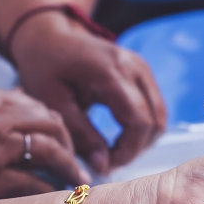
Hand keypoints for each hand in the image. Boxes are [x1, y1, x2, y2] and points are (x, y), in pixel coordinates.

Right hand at [0, 85, 86, 198]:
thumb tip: (30, 111)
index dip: (57, 126)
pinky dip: (50, 191)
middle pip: (52, 125)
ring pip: (49, 152)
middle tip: (76, 164)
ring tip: (79, 182)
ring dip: (70, 168)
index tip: (64, 142)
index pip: (39, 106)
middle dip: (70, 145)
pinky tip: (58, 198)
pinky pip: (32, 185)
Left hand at [9, 11, 166, 173]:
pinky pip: (155, 108)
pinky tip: (120, 136)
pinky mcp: (143, 72)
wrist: (48, 36)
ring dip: (141, 140)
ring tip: (113, 151)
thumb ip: (81, 135)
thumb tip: (104, 167)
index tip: (105, 166)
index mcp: (112, 72)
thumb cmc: (44, 67)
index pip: (139, 121)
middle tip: (108, 162)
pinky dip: (142, 127)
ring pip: (160, 117)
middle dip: (135, 148)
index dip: (128, 151)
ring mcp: (142, 67)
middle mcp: (135, 67)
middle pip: (155, 121)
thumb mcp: (53, 103)